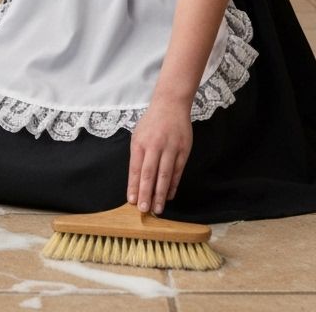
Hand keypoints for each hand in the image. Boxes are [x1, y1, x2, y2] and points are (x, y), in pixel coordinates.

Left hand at [127, 99, 192, 214]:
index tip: (132, 201)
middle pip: (149, 174)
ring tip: (158, 208)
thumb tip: (135, 181)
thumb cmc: (151, 122)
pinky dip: (173, 184)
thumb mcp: (138, 136)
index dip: (134, 186)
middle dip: (146, 193)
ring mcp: (170, 148)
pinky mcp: (184, 149)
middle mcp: (155, 145)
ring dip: (161, 193)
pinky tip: (169, 195)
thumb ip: (137, 157)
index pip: (135, 168)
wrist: (171, 105)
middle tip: (144, 209)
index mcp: (140, 143)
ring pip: (165, 174)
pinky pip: (178, 171)